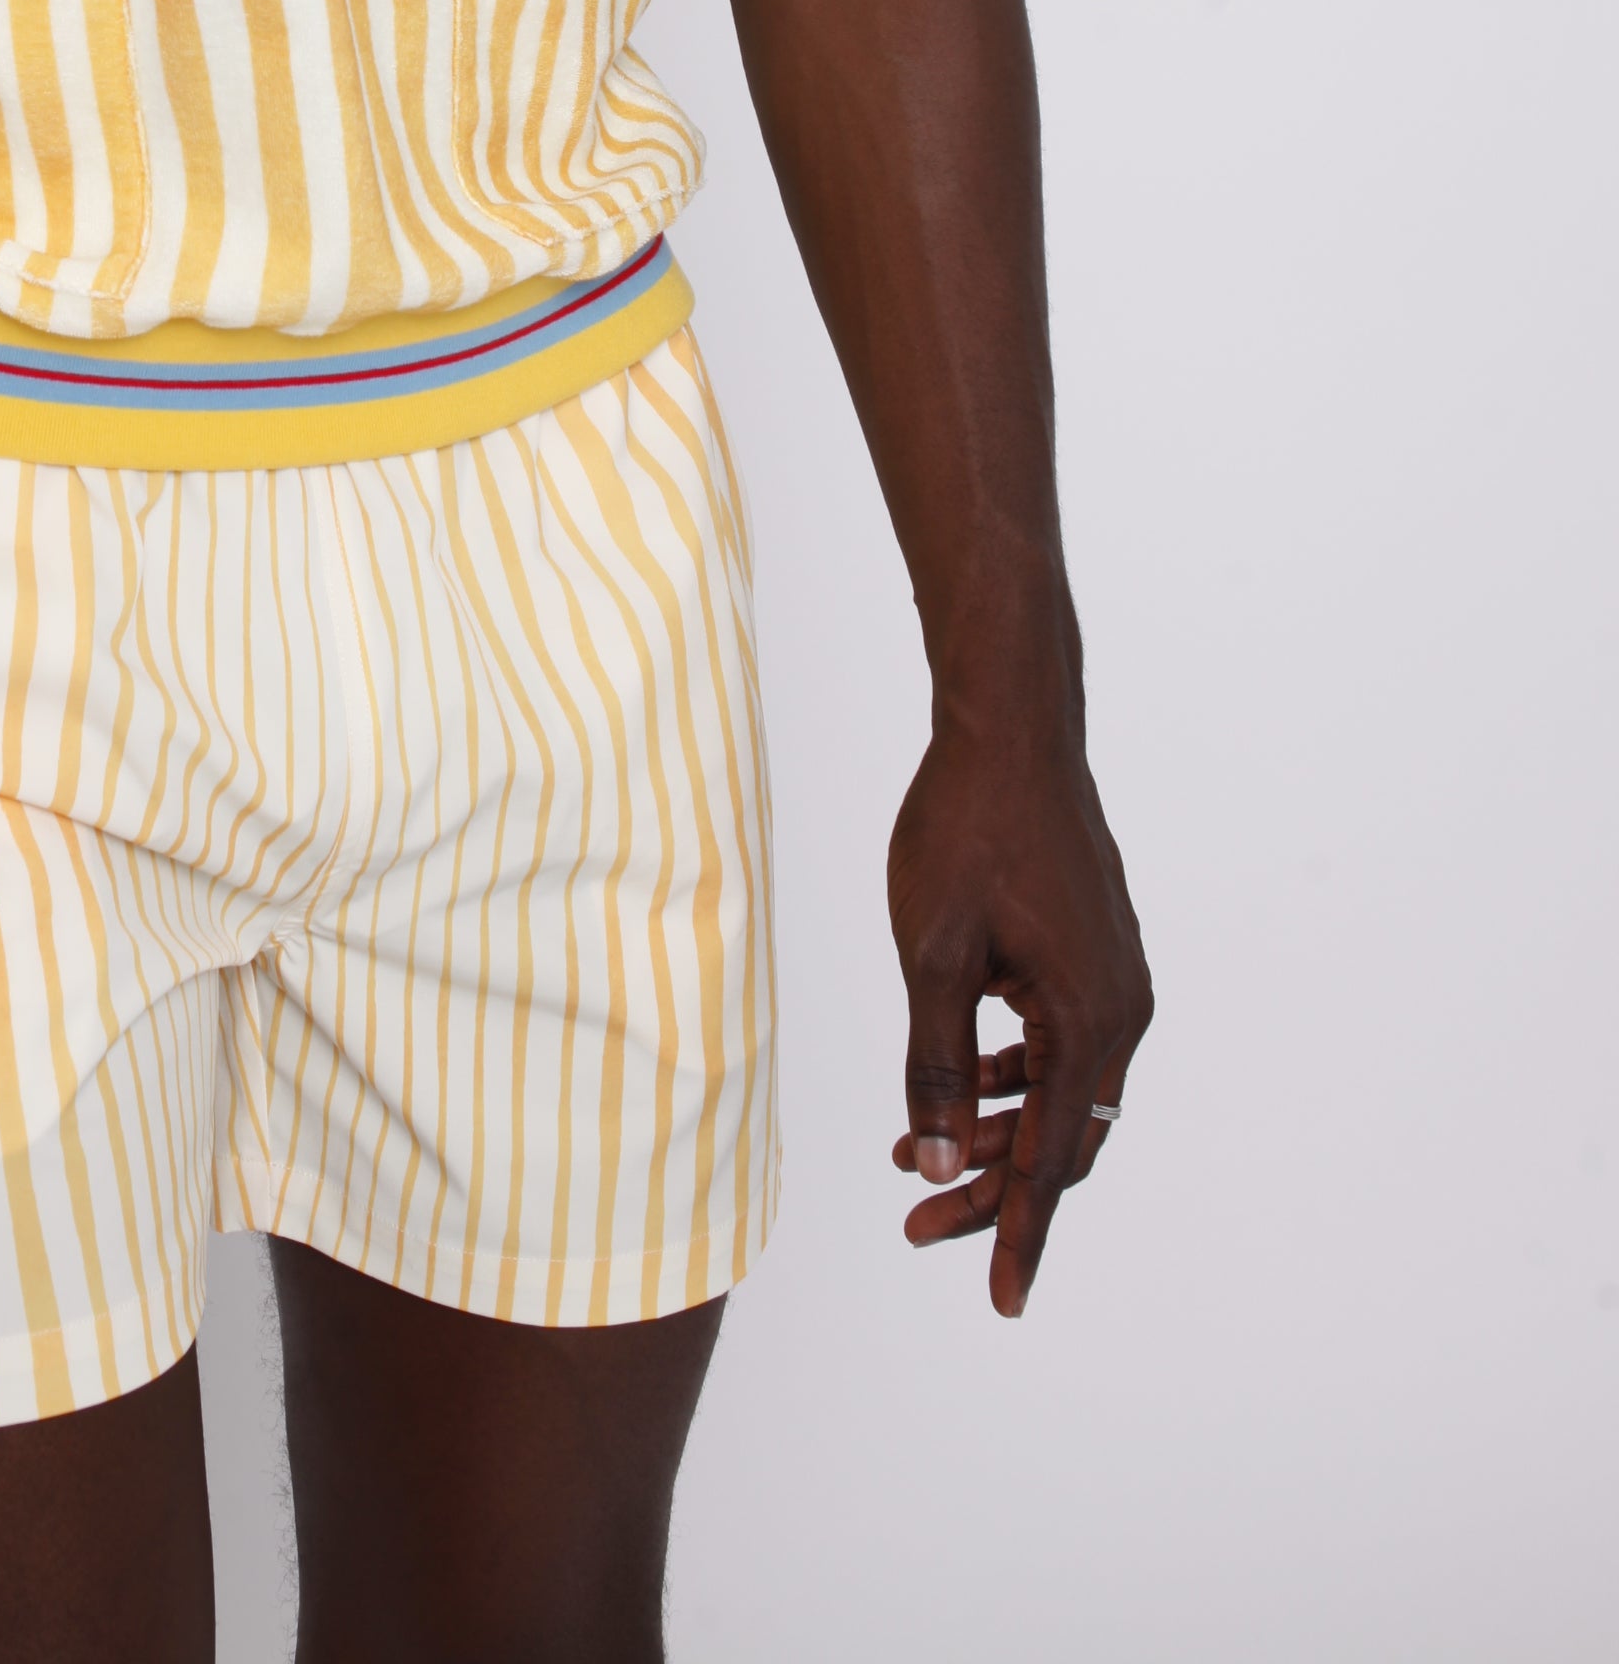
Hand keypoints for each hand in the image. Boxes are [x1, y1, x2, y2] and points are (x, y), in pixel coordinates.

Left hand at [884, 727, 1151, 1316]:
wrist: (1010, 729)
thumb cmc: (965, 831)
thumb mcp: (931, 954)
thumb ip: (934, 1065)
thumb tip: (938, 1165)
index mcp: (1090, 1019)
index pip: (1055, 1159)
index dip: (1021, 1233)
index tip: (1003, 1303)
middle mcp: (1121, 1010)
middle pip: (1064, 1136)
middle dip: (994, 1187)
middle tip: (918, 1227)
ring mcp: (1115, 980)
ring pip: (1060, 1092)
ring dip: (996, 1131)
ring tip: (912, 1158)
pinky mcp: (1096, 956)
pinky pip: (1060, 1046)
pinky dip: (1011, 1077)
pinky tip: (957, 1082)